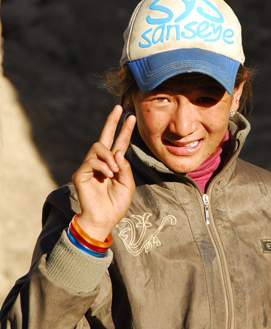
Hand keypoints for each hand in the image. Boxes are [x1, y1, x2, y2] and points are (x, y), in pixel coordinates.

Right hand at [72, 105, 135, 240]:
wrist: (104, 220)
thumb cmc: (116, 205)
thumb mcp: (127, 185)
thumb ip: (125, 168)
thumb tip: (118, 152)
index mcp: (113, 165)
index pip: (119, 143)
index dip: (124, 130)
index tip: (131, 117)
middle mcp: (101, 163)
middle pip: (104, 137)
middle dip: (112, 121)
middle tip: (119, 107)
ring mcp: (89, 167)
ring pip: (97, 148)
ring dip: (109, 157)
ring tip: (114, 171)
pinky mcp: (81, 173)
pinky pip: (91, 160)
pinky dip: (103, 166)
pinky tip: (107, 175)